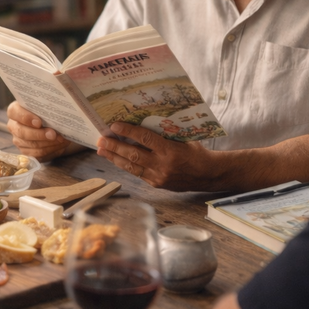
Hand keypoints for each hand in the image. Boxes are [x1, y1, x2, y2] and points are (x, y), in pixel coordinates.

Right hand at [7, 101, 73, 161]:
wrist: (52, 122)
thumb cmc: (47, 109)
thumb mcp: (47, 101)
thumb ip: (49, 99)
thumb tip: (61, 95)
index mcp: (15, 110)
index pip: (14, 112)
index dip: (25, 117)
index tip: (39, 122)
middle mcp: (14, 126)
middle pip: (22, 132)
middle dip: (39, 134)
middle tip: (53, 134)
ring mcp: (19, 140)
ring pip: (31, 145)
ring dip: (48, 144)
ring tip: (61, 139)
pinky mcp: (27, 152)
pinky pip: (37, 154)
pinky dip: (50, 150)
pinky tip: (60, 145)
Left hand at [97, 122, 216, 191]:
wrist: (208, 174)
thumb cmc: (196, 152)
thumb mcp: (184, 138)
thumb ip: (164, 135)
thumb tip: (143, 124)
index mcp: (171, 151)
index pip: (145, 139)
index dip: (128, 131)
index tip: (114, 125)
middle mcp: (163, 165)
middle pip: (133, 154)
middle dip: (114, 146)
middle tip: (101, 139)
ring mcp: (158, 177)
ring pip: (131, 167)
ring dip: (114, 158)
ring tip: (101, 150)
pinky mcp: (157, 184)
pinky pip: (137, 174)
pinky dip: (125, 166)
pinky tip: (116, 160)